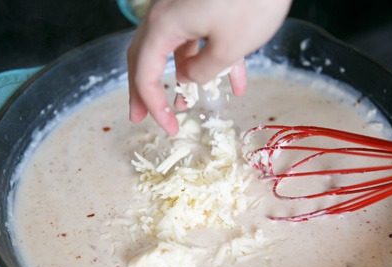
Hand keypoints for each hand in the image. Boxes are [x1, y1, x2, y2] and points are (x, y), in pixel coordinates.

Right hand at [126, 0, 292, 134]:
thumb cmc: (253, 1)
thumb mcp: (228, 47)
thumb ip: (203, 71)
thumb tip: (188, 78)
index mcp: (164, 25)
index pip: (145, 74)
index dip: (154, 106)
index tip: (169, 128)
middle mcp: (167, 14)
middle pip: (145, 58)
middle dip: (144, 91)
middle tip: (139, 115)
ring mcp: (185, 8)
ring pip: (174, 49)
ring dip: (180, 78)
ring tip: (184, 104)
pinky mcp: (204, 5)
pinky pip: (200, 38)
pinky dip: (211, 61)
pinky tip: (235, 83)